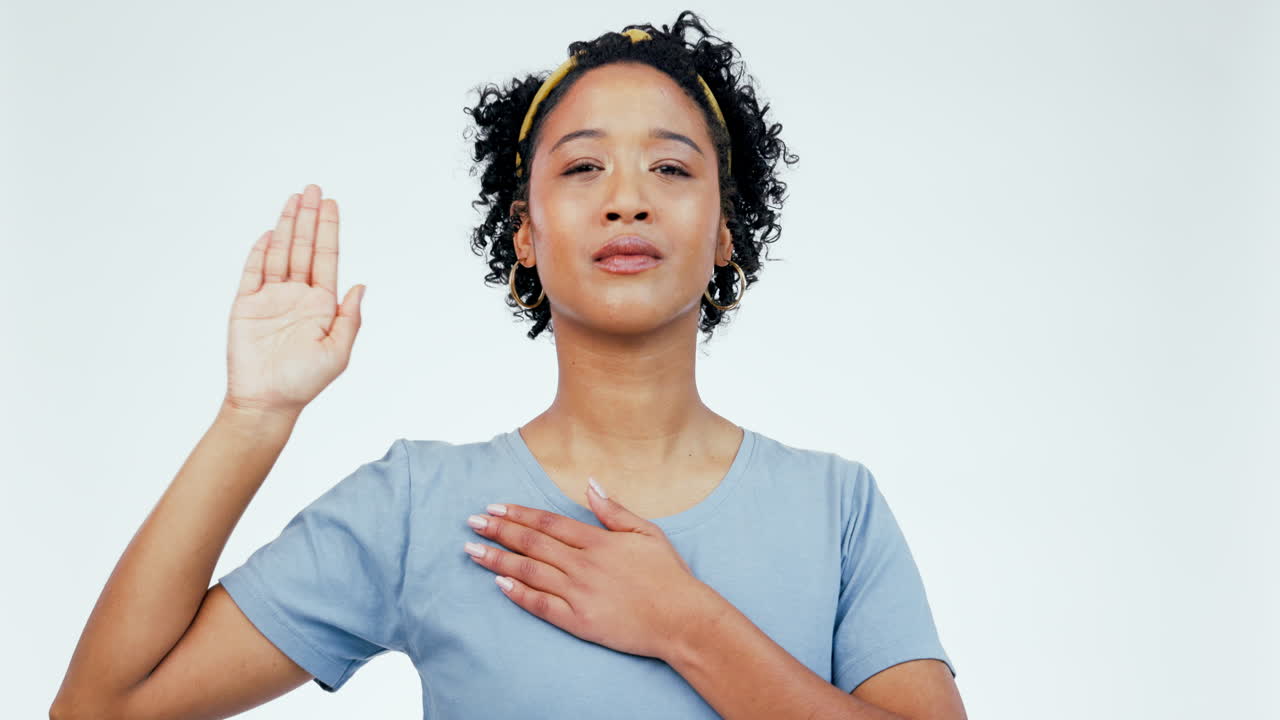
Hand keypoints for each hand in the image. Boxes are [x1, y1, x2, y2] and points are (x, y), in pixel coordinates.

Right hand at [224, 184, 365, 415]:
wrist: (266, 401)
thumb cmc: (304, 382)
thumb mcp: (337, 352)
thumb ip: (350, 318)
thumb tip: (361, 285)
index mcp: (321, 305)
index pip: (326, 258)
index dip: (328, 230)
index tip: (330, 204)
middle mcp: (297, 296)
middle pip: (303, 248)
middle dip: (308, 218)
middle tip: (312, 188)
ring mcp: (271, 298)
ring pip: (280, 253)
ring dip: (286, 226)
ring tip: (293, 199)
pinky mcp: (246, 305)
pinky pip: (252, 272)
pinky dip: (260, 251)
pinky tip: (269, 232)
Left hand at [462, 477, 725, 661]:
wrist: (681, 620)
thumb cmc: (668, 575)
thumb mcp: (647, 532)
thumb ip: (614, 509)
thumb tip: (590, 484)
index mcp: (598, 542)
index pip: (548, 523)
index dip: (518, 514)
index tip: (494, 507)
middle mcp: (584, 565)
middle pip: (532, 544)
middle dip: (498, 531)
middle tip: (472, 522)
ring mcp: (579, 594)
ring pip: (529, 572)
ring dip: (498, 560)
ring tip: (472, 551)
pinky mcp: (579, 621)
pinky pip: (541, 605)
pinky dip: (518, 593)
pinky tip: (498, 584)